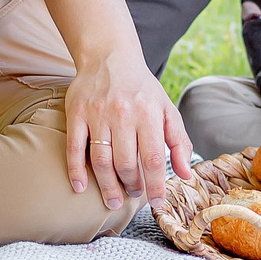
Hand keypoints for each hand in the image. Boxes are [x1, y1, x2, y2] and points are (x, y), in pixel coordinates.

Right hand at [63, 48, 193, 211]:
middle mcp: (123, 114)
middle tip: (133, 195)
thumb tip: (186, 175)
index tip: (156, 203)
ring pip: (101, 160)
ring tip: (113, 200)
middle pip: (125, 164)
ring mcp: (97, 114)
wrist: (110, 57)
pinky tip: (80, 187)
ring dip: (107, 186)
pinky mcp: (76, 114)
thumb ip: (179, 142)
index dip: (155, 186)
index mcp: (148, 114)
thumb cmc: (142, 89)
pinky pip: (74, 148)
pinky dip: (76, 171)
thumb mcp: (167, 110)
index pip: (153, 159)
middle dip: (131, 187)